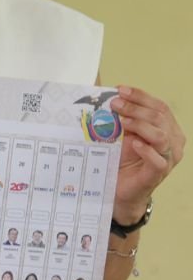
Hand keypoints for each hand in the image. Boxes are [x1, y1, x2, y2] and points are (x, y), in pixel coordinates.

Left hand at [111, 85, 183, 223]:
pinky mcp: (158, 174)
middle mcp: (173, 142)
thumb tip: (108, 98)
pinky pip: (158, 160)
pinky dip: (146, 150)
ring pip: (161, 136)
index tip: (119, 90)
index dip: (140, 96)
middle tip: (114, 104)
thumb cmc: (123, 159)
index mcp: (167, 128)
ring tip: (122, 121)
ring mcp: (167, 158)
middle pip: (160, 118)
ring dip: (140, 125)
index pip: (159, 107)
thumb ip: (121, 119)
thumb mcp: (122, 134)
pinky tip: (134, 143)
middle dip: (136, 108)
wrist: (119, 189)